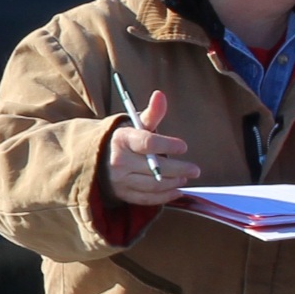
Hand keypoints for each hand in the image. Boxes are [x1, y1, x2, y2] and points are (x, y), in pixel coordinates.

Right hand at [103, 89, 193, 206]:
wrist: (99, 158)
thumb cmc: (125, 139)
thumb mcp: (135, 124)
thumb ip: (152, 113)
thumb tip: (160, 95)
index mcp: (122, 139)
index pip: (148, 143)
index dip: (168, 145)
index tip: (183, 147)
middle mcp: (118, 161)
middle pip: (154, 167)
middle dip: (178, 169)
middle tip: (195, 169)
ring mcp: (119, 180)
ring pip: (152, 184)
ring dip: (173, 182)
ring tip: (186, 177)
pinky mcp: (122, 194)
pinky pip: (146, 199)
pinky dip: (164, 196)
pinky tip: (177, 190)